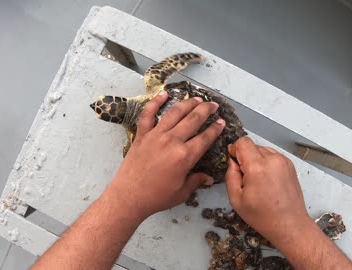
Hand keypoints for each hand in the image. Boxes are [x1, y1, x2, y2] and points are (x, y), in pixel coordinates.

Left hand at [106, 91, 224, 219]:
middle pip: (193, 119)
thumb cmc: (157, 197)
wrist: (129, 196)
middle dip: (206, 110)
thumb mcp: (182, 192)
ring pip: (175, 113)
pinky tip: (164, 94)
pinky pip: (148, 114)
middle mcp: (172, 141)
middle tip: (213, 105)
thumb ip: (196, 181)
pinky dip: (155, 102)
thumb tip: (208, 178)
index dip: (215, 129)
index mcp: (185, 156)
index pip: (205, 138)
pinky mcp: (142, 135)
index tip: (221, 122)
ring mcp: (156, 135)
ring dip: (188, 103)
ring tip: (197, 98)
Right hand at [225, 137, 311, 242]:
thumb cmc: (262, 216)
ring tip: (258, 180)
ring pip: (263, 150)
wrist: (290, 225)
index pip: (243, 142)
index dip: (235, 149)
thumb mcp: (236, 199)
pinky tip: (267, 180)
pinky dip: (266, 163)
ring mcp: (283, 161)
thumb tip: (232, 161)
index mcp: (257, 167)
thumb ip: (231, 175)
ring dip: (256, 159)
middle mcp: (272, 159)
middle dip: (245, 157)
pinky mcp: (290, 165)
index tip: (233, 161)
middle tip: (246, 177)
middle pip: (252, 146)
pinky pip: (273, 156)